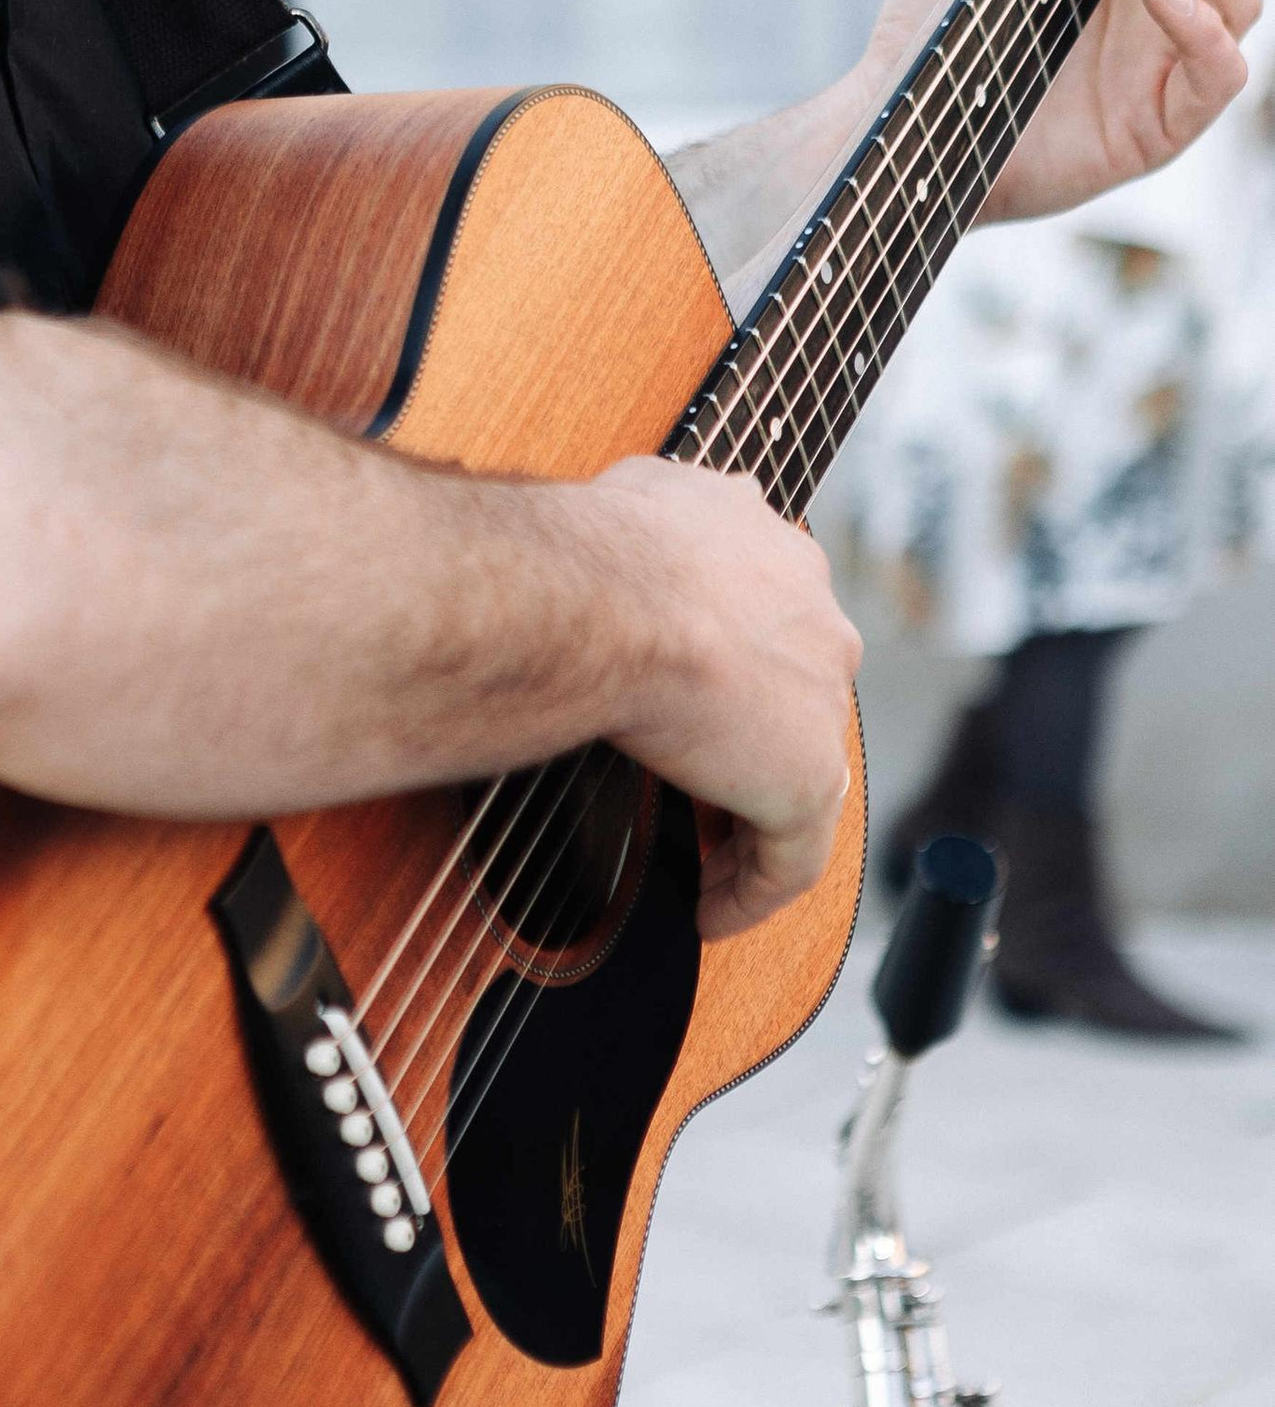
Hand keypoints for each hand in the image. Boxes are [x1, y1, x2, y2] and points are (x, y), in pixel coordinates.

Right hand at [577, 457, 860, 939]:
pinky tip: (709, 911)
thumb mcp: (630, 495)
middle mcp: (814, 615)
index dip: (728, 665)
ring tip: (697, 855)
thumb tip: (618, 513)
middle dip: (746, 738)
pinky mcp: (805, 781)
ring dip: (747, 816)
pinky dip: (748, 890)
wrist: (605, 594)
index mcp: (775, 548)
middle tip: (689, 779)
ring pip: (792, 774)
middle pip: (791, 694)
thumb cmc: (588, 546)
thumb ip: (651, 511)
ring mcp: (818, 700)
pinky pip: (787, 859)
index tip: (689, 699)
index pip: (769, 615)